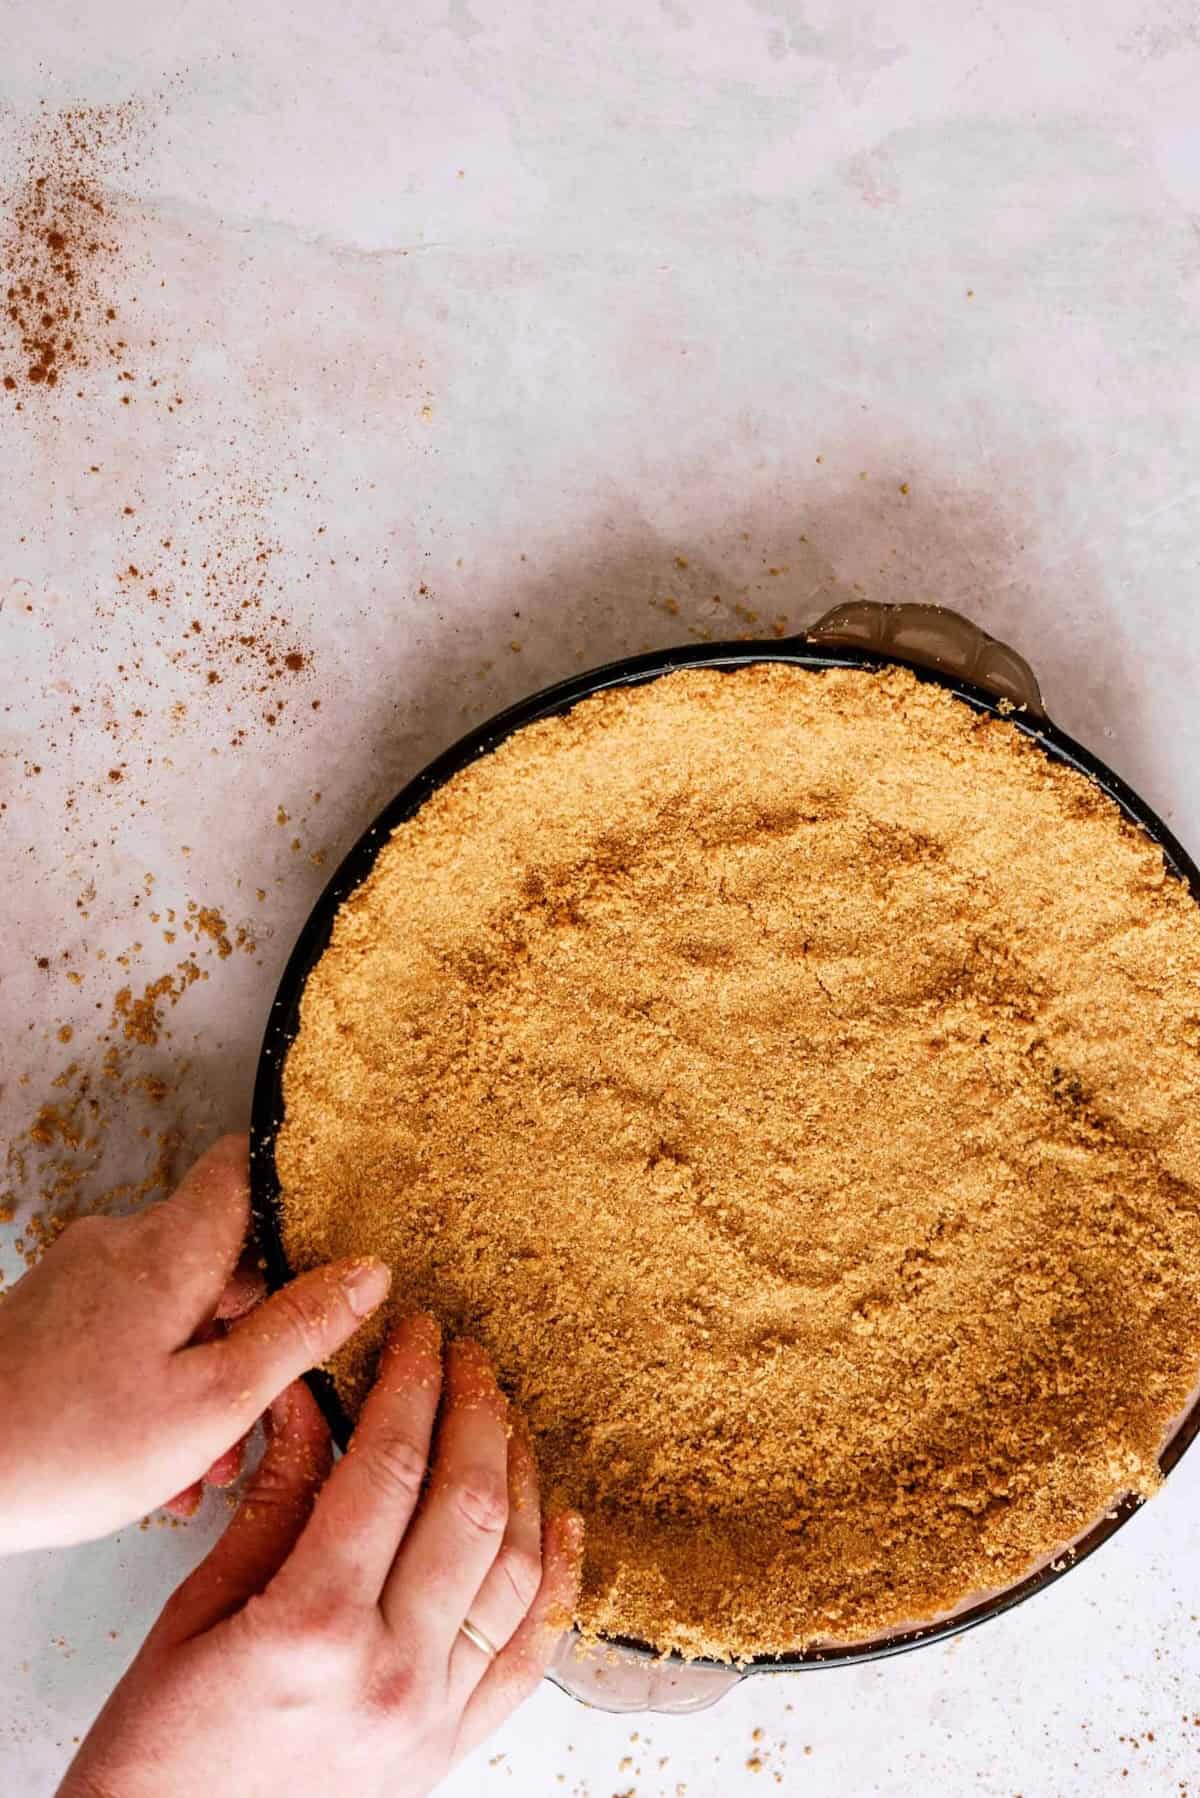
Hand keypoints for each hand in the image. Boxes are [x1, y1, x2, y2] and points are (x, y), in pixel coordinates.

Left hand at [0, 1134, 390, 1552]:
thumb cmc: (71, 1444)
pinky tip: (163, 1461)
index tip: (342, 1228)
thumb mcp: (215, 1401)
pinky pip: (130, 1331)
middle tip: (280, 1400)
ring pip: (179, 1303)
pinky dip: (159, 1381)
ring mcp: (81, 1280)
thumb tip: (371, 1273)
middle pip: (224, 1250)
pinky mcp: (50, 1319)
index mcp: (174, 1243)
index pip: (248, 1164)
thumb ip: (299, 1330)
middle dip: (261, 1323)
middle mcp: (123, 1242)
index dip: (301, 1188)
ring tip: (212, 1460)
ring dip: (210, 1369)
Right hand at [61, 1320, 583, 1797]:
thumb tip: (314, 1398)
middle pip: (468, 1505)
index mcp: (315, 1628)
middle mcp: (392, 1672)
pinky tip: (560, 1520)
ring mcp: (434, 1715)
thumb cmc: (163, 1745)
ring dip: (520, 1477)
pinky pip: (531, 1654)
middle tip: (466, 1357)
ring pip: (516, 1570)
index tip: (417, 1335)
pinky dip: (558, 1580)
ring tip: (504, 1417)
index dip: (411, 1385)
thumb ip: (274, 1499)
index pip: (389, 1469)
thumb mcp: (197, 1607)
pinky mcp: (453, 1746)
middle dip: (473, 1411)